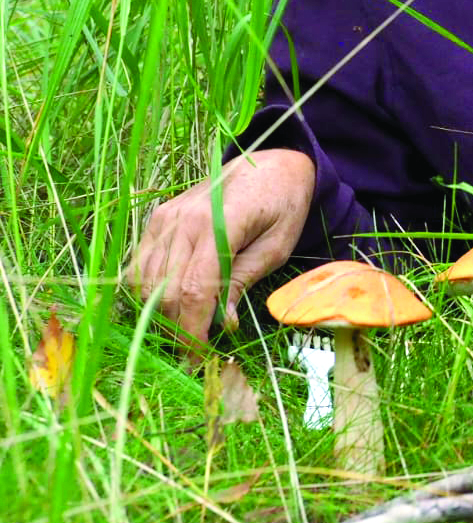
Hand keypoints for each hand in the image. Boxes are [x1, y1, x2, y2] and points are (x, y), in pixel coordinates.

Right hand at [127, 149, 315, 353]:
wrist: (271, 164)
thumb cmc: (284, 204)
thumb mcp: (277, 246)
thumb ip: (244, 281)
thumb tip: (221, 324)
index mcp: (218, 224)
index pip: (193, 290)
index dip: (192, 330)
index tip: (199, 358)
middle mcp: (182, 220)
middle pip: (163, 292)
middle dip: (176, 329)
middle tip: (196, 351)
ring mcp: (164, 217)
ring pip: (143, 282)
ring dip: (159, 313)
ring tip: (186, 329)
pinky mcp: (157, 218)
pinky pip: (139, 265)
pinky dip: (148, 291)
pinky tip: (171, 304)